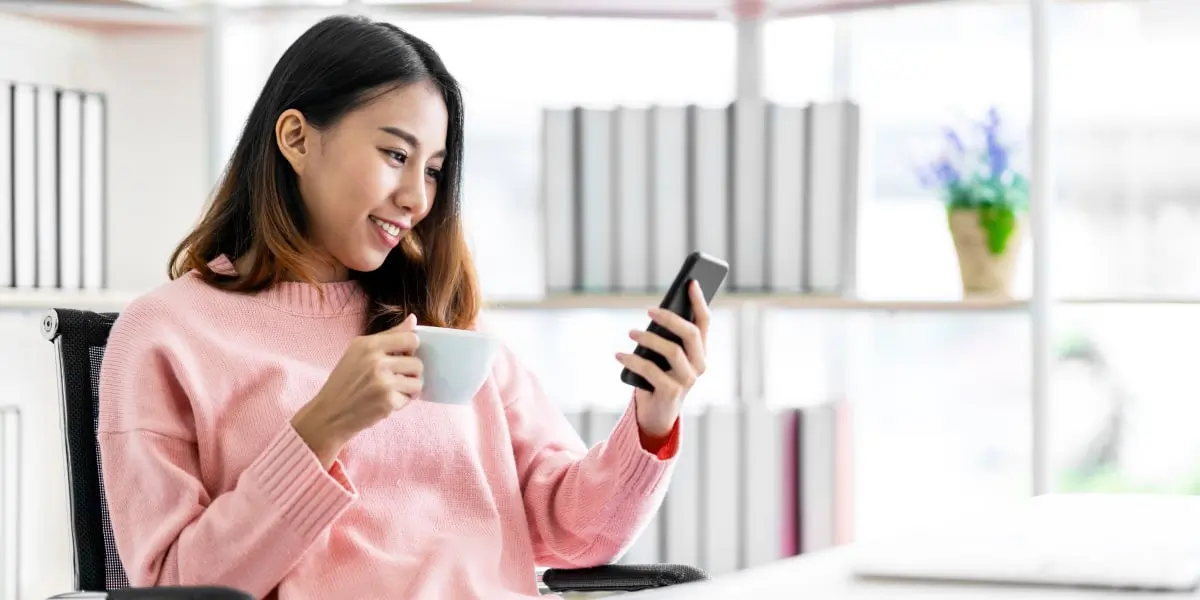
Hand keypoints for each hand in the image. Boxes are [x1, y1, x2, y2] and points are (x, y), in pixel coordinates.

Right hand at [292, 314, 422, 468]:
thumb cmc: (345, 381)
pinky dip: (400, 402)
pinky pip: (409, 398)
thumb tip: (413, 319)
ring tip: (391, 390)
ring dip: (408, 389)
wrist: (329, 413)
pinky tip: (384, 402)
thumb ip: (389, 335)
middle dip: (410, 373)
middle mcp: (375, 360)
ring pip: (417, 382)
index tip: (402, 357)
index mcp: (368, 344)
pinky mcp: (387, 401)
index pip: (411, 339)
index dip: (411, 350)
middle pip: (417, 363)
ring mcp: (382, 381)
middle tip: (394, 379)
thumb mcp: (359, 351)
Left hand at [616, 280, 711, 437]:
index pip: (704, 322)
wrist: (656, 414)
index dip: (699, 301)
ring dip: (649, 339)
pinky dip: (633, 360)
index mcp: (700, 351)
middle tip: (649, 310)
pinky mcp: (671, 393)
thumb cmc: (659, 377)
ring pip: (673, 351)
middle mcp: (699, 365)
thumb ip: (665, 336)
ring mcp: (687, 380)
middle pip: (691, 334)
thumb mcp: (664, 355)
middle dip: (670, 318)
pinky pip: (652, 371)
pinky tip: (619, 354)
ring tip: (631, 332)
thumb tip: (655, 314)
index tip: (691, 282)